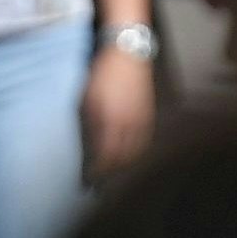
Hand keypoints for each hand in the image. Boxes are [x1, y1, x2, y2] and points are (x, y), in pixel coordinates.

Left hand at [81, 49, 156, 174]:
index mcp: (110, 120)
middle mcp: (128, 124)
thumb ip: (89, 125)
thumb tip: (88, 148)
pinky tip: (127, 157)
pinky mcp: (149, 116)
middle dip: (109, 173)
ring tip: (112, 173)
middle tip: (98, 184)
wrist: (127, 53)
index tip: (87, 182)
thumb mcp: (88, 99)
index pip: (104, 156)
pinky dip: (135, 154)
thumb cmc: (101, 75)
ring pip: (134, 153)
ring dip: (123, 166)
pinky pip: (143, 143)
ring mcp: (141, 120)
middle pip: (121, 159)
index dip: (97, 172)